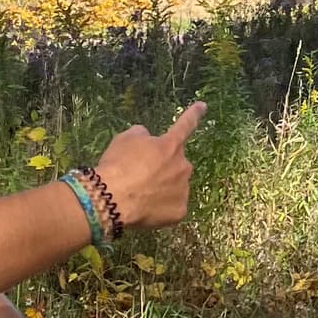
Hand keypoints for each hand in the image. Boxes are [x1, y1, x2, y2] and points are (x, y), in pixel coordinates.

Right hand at [95, 103, 206, 229]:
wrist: (114, 198)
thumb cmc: (118, 165)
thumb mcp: (124, 139)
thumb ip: (141, 135)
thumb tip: (147, 138)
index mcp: (170, 145)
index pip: (185, 125)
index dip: (194, 114)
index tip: (203, 106)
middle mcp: (183, 165)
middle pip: (176, 164)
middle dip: (164, 168)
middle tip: (141, 176)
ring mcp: (183, 189)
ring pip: (175, 187)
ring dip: (163, 188)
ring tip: (139, 194)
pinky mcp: (180, 211)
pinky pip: (172, 207)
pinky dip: (161, 208)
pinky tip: (145, 209)